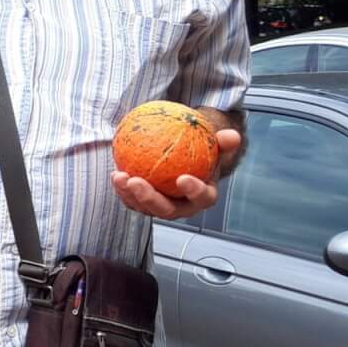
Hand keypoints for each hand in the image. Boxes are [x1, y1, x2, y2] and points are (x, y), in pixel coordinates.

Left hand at [112, 126, 242, 220]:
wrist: (185, 159)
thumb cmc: (202, 152)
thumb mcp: (214, 145)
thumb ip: (223, 142)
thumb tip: (232, 136)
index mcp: (202, 196)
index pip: (202, 198)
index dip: (194, 191)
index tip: (183, 178)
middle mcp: (182, 207)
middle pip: (166, 210)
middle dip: (150, 199)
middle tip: (136, 181)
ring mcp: (161, 208)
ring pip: (145, 207)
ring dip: (130, 195)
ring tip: (119, 177)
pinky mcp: (144, 204)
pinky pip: (132, 200)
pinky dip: (122, 189)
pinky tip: (115, 175)